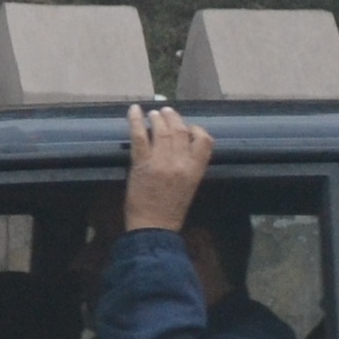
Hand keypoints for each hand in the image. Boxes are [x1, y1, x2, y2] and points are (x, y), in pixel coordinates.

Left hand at [124, 103, 212, 232]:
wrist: (153, 228)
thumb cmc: (171, 211)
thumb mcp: (189, 187)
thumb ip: (189, 167)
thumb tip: (182, 147)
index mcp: (195, 170)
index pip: (204, 140)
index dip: (196, 128)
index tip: (188, 127)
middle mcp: (181, 163)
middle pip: (180, 130)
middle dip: (173, 117)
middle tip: (166, 111)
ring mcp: (161, 161)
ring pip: (161, 129)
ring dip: (157, 117)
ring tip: (153, 113)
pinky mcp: (141, 163)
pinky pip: (140, 136)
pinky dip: (135, 120)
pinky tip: (134, 110)